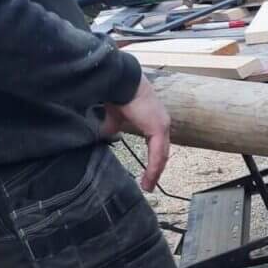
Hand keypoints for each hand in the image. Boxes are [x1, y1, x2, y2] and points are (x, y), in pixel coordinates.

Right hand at [106, 75, 170, 190]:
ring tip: (148, 186)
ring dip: (155, 172)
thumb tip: (105, 135)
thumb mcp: (115, 116)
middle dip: (156, 170)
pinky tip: (148, 180)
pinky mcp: (158, 129)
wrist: (120, 81)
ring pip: (162, 155)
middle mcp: (162, 123)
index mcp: (154, 120)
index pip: (157, 145)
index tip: (147, 175)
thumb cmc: (119, 93)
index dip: (153, 161)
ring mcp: (162, 126)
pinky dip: (153, 169)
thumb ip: (113, 126)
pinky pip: (158, 154)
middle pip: (162, 152)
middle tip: (149, 185)